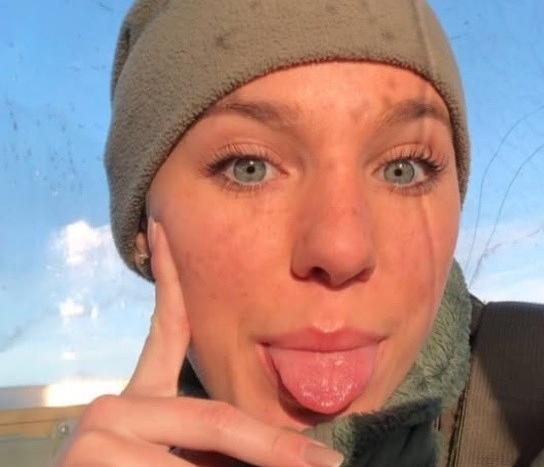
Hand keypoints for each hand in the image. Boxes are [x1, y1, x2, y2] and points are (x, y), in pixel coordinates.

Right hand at [51, 221, 342, 466]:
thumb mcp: (188, 462)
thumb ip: (220, 437)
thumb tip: (297, 445)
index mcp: (137, 403)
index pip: (168, 329)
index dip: (173, 277)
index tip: (169, 226)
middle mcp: (112, 408)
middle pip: (217, 418)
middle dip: (275, 449)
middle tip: (326, 465)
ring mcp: (98, 433)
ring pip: (203, 459)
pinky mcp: (91, 459)